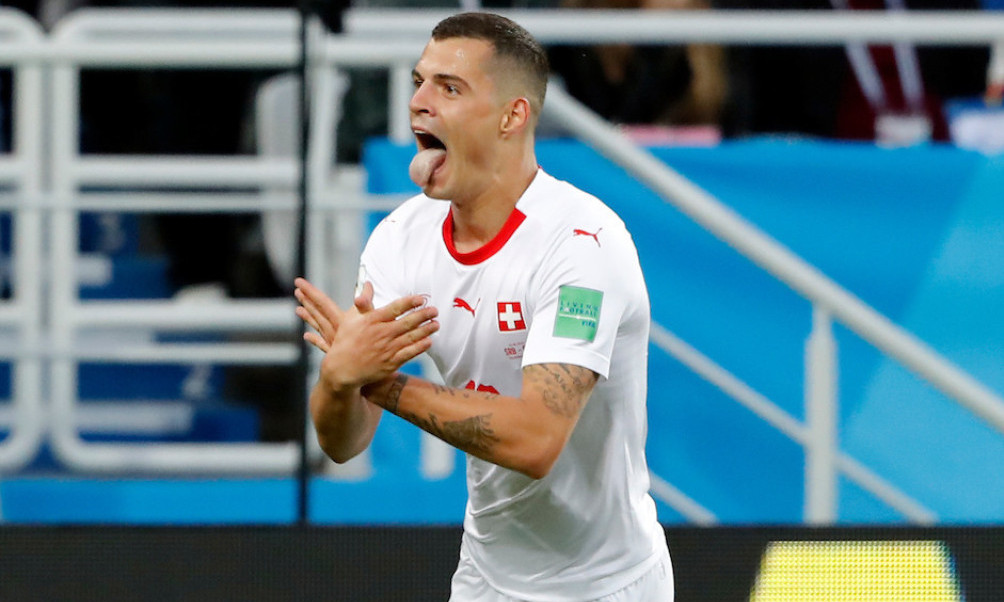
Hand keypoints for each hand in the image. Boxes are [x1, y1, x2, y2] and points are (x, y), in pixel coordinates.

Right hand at [294, 277, 438, 391]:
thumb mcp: (351, 318)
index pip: (395, 308)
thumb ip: (363, 300)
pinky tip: (429, 341)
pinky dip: (420, 347)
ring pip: (411, 338)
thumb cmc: (346, 340)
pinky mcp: (390, 363)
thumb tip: (368, 283)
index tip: (421, 299)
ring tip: (436, 324)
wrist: (342, 369)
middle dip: (423, 315)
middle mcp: (381, 334)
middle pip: (407, 322)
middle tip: (435, 310)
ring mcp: (386, 349)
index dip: (409, 303)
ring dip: (426, 330)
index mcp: (372, 321)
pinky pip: (409, 353)